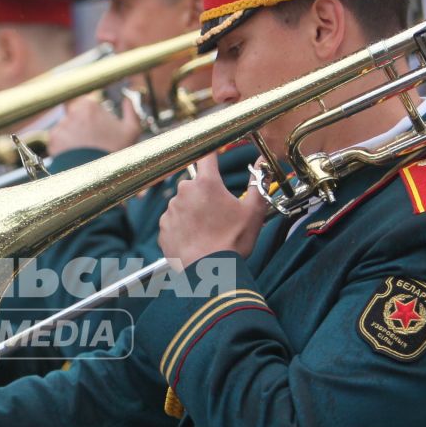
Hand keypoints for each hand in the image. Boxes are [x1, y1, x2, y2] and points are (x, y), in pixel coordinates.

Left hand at [45, 94, 140, 156]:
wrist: (100, 178)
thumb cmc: (118, 153)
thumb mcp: (132, 130)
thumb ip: (130, 109)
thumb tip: (126, 98)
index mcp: (88, 105)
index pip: (87, 106)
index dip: (94, 117)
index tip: (99, 129)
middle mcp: (70, 112)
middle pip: (75, 116)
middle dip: (83, 126)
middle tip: (94, 141)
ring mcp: (60, 127)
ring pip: (66, 129)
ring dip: (73, 136)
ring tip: (85, 151)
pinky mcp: (52, 141)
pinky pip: (58, 141)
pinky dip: (65, 148)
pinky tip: (77, 155)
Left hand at [158, 152, 265, 268]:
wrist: (210, 272)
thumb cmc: (233, 241)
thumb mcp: (253, 211)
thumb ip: (258, 182)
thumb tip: (262, 161)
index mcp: (206, 183)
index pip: (206, 156)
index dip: (211, 154)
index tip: (213, 154)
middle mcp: (184, 192)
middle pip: (195, 184)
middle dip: (205, 193)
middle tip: (218, 212)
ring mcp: (170, 210)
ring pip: (184, 203)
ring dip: (193, 211)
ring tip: (207, 230)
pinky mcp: (163, 228)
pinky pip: (174, 221)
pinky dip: (183, 227)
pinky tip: (196, 239)